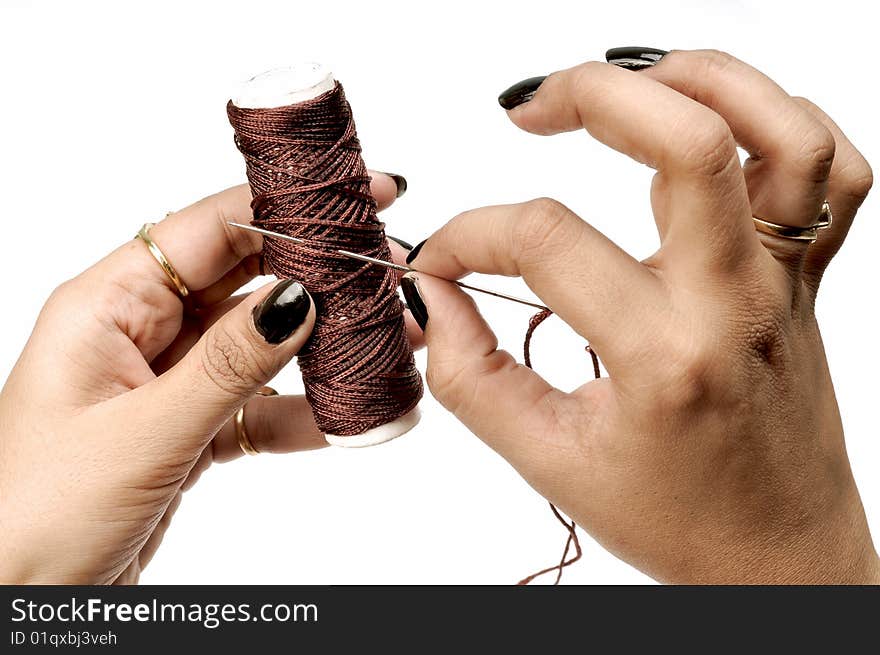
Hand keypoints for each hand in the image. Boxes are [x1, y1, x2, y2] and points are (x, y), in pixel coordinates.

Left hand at [0, 172, 415, 583]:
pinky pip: (258, 406)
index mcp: (109, 305)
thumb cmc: (36, 512)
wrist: (16, 600)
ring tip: (386, 341)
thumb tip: (300, 300)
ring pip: (260, 345)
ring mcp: (168, 381)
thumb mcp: (143, 433)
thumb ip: (228, 366)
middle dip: (319, 276)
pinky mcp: (189, 428)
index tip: (358, 193)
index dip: (286, 206)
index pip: (209, 228)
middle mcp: (140, 331)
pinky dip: (302, 413)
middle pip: (245, 279)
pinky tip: (348, 415)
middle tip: (388, 273)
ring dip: (321, 348)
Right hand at [401, 51, 878, 582]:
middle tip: (527, 108)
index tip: (441, 258)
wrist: (778, 554)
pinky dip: (780, 119)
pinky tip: (715, 125)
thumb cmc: (675, 517)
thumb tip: (432, 295)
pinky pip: (833, 167)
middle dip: (592, 93)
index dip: (470, 234)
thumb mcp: (547, 460)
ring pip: (780, 128)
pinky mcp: (807, 275)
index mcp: (662, 357)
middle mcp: (734, 302)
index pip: (546, 243)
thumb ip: (469, 375)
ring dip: (698, 78)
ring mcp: (782, 279)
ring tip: (629, 81)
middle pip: (688, 139)